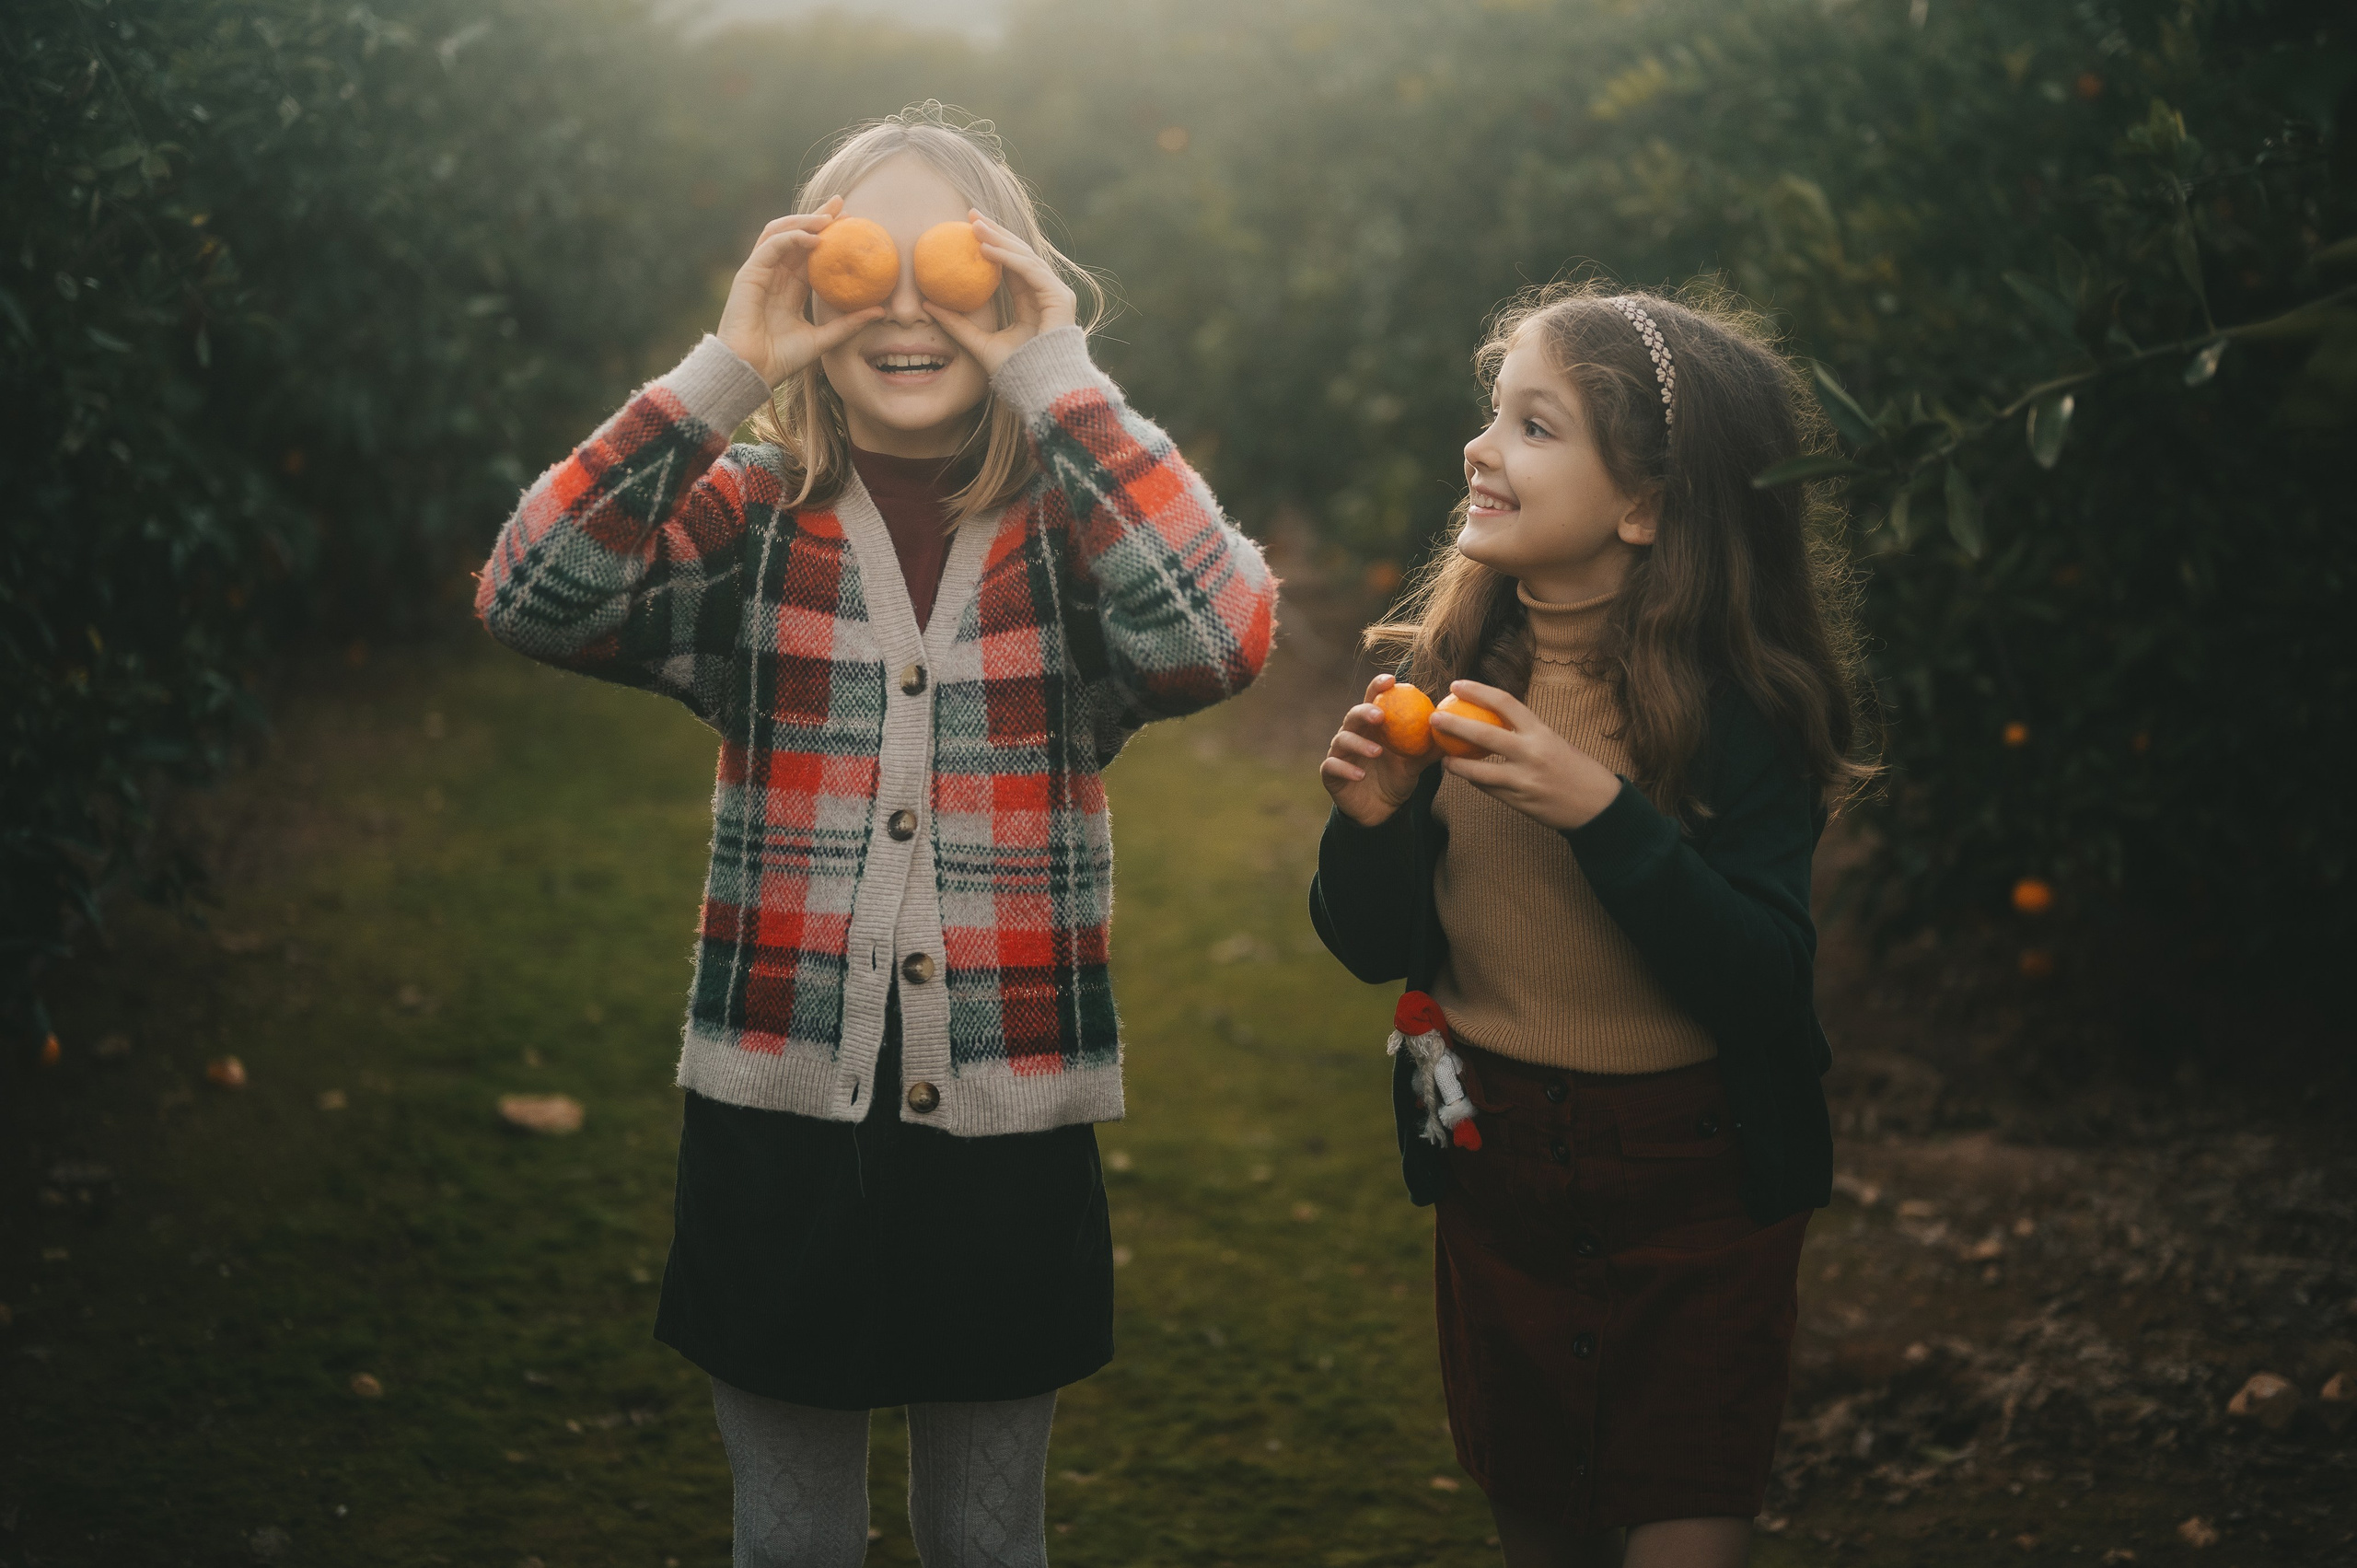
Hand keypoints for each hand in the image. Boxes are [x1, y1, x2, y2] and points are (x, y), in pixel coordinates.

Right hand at [715, 198, 886, 385]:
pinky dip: (792, 237)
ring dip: (804, 221)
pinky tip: (813, 238)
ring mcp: (760, 272)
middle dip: (818, 216)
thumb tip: (881, 312)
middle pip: (796, 234)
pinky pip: (772, 246)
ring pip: (781, 232)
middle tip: (842, 204)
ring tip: (828, 217)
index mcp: (790, 288)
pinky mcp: (749, 273)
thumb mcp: (823, 339)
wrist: (752, 370)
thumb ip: (848, 324)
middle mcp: (775, 275)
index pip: (811, 253)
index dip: (829, 235)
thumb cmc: (781, 359)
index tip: (853, 223)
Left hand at [920, 211, 1077, 375]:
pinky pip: (1030, 270)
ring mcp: (1055, 295)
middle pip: (1018, 254)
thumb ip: (957, 324)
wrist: (1039, 391)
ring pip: (1024, 256)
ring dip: (999, 238)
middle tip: (971, 215)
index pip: (1010, 265)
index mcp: (1030, 303)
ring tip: (975, 225)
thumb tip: (925, 306)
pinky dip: (1008, 258)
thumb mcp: (978, 343)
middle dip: (995, 232)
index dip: (991, 244)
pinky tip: (985, 248)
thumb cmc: (1015, 373)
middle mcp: (1044, 294)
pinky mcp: (1059, 298)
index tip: (967, 229)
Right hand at [1320, 673, 1443, 827]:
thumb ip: (1430, 748)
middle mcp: (1353, 734)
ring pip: (1342, 740)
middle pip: (1353, 715)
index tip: (1392, 680)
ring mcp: (1339, 753)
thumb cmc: (1397, 778)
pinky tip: (1360, 775)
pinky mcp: (1330, 773)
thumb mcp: (1416, 763)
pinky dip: (1346, 769)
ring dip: (1358, 743)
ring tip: (1377, 751)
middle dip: (1364, 712)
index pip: (1372, 698)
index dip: (1378, 686)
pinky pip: (1333, 767)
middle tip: (1380, 716)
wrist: (1381, 810)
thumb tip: (1452, 731)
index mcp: (1372, 726)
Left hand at [1431, 679, 1623, 830]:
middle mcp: (1532, 753)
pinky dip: (1476, 781)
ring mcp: (1524, 779)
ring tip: (1443, 759)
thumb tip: (1492, 720)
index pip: (1505, 703)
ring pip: (1479, 771)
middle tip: (1435, 718)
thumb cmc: (1574, 769)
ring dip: (1456, 765)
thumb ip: (1526, 733)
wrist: (1597, 806)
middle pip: (1484, 735)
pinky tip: (1466, 776)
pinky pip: (1489, 789)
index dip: (1477, 691)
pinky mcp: (1519, 801)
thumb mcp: (1554, 742)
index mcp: (1541, 732)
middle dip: (1454, 724)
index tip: (1456, 684)